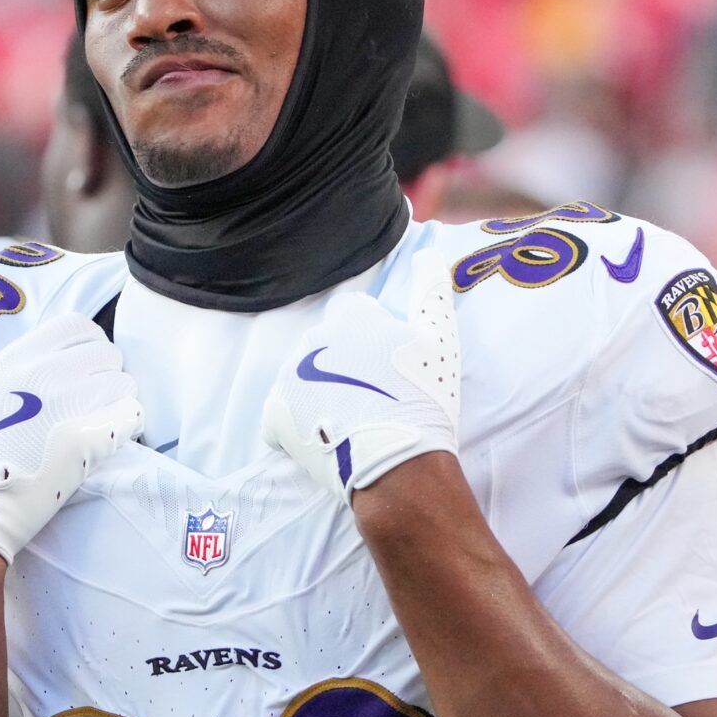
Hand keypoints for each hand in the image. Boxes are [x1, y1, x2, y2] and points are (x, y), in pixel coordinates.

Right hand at [0, 297, 142, 560]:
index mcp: (17, 359)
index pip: (77, 326)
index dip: (85, 344)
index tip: (78, 367)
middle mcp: (47, 376)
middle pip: (106, 353)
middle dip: (104, 371)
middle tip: (91, 397)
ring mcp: (71, 408)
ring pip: (123, 382)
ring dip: (118, 397)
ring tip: (101, 417)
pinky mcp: (91, 442)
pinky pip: (132, 414)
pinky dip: (129, 421)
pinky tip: (114, 434)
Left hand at [261, 249, 460, 500]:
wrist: (400, 464)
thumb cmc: (425, 398)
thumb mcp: (441, 337)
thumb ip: (431, 289)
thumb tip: (427, 252)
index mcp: (349, 318)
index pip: (353, 315)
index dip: (372, 339)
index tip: (387, 364)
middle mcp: (313, 340)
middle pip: (326, 346)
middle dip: (344, 365)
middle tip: (373, 396)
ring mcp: (290, 378)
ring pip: (302, 377)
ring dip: (320, 392)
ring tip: (351, 419)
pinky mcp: (276, 416)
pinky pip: (279, 413)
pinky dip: (296, 424)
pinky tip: (322, 433)